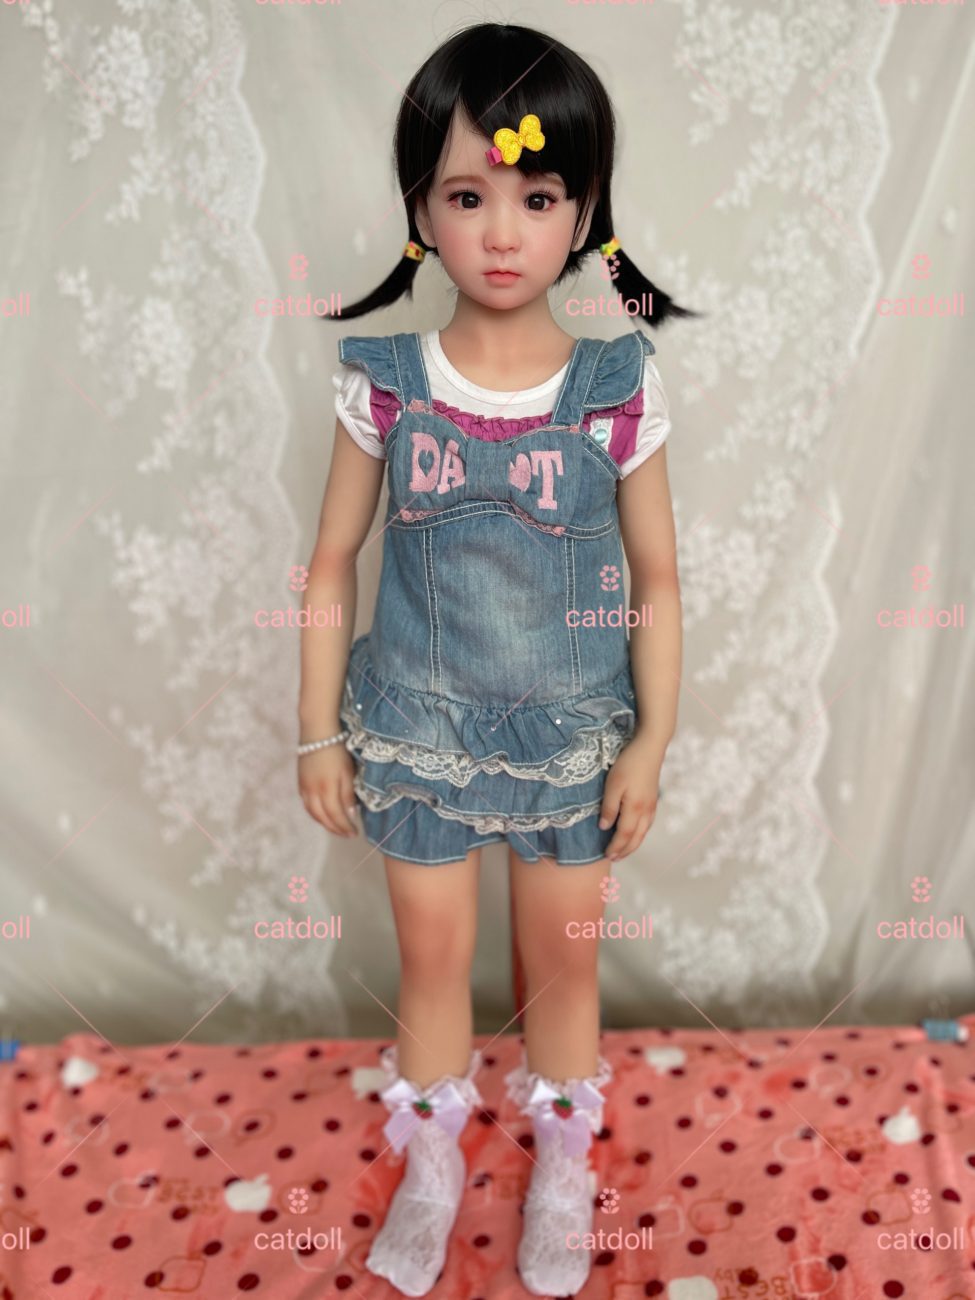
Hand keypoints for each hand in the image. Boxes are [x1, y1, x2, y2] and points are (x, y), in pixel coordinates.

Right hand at [298, 744, 359, 836]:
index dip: (345, 827)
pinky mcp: (300, 783)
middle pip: (323, 818)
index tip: (354, 833)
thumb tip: (350, 815)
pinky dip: (315, 814)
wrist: (317, 733)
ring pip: (313, 814)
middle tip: (346, 834)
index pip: (336, 816)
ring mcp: (304, 788)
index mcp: (327, 789)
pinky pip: (307, 805)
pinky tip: (323, 815)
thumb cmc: (337, 750)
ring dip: (325, 824)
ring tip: (336, 828)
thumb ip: (348, 795)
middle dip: (335, 829)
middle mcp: (313, 792)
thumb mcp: (348, 772)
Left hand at [598, 735, 664, 861]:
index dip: (615, 847)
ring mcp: (652, 805)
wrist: (650, 747)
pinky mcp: (654, 799)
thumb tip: (604, 827)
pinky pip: (648, 824)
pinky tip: (636, 832)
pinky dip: (641, 833)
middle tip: (614, 859)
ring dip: (633, 844)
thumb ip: (609, 807)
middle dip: (625, 850)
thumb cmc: (629, 763)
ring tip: (624, 850)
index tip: (606, 855)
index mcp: (635, 808)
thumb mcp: (613, 784)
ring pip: (644, 832)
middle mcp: (646, 811)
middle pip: (636, 837)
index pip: (624, 834)